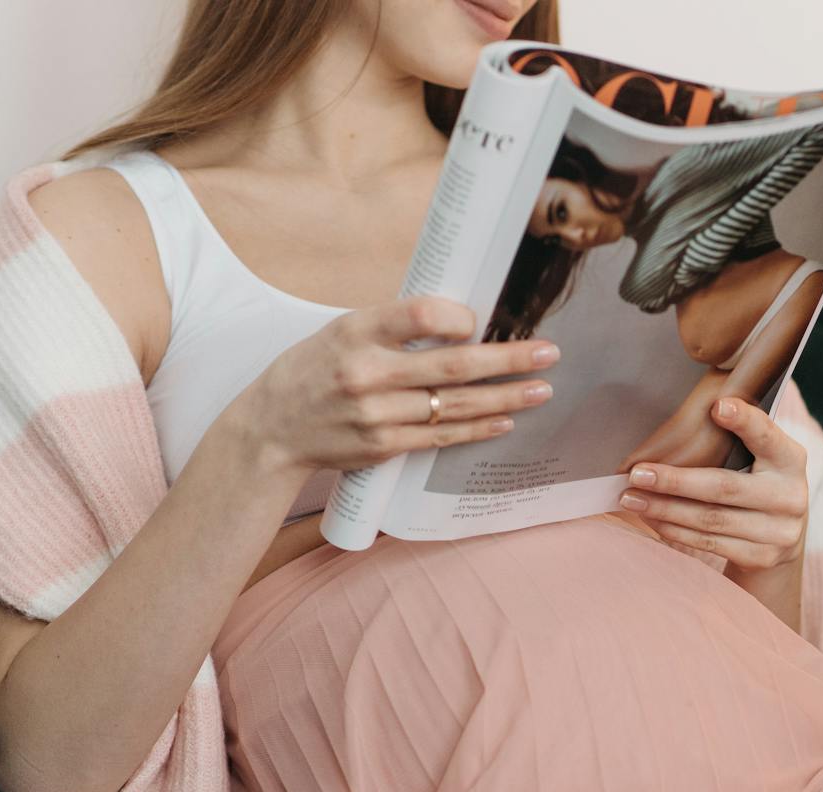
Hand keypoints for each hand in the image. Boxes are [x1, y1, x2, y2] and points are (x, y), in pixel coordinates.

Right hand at [229, 295, 560, 480]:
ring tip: (542, 389)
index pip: (419, 315)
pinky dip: (478, 428)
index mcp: (356, 331)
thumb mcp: (343, 331)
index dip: (459, 317)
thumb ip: (394, 327)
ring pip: (455, 405)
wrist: (272, 430)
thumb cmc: (315, 370)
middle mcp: (367, 372)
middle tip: (550, 353)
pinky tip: (508, 420)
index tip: (482, 320)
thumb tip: (460, 319)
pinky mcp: (385, 446)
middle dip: (509, 360)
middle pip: (452, 366)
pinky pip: (442, 437)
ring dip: (506, 398)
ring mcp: (377, 414)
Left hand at [618, 397, 807, 572]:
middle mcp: (789, 495)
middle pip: (725, 486)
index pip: (767, 436)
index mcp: (790, 459)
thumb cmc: (760, 483)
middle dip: (675, 481)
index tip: (717, 407)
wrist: (784, 539)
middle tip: (637, 474)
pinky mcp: (762, 557)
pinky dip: (676, 530)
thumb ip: (739, 438)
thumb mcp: (763, 458)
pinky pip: (710, 543)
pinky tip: (652, 519)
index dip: (745, 422)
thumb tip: (677, 424)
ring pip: (710, 519)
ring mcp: (778, 531)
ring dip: (665, 509)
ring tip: (632, 498)